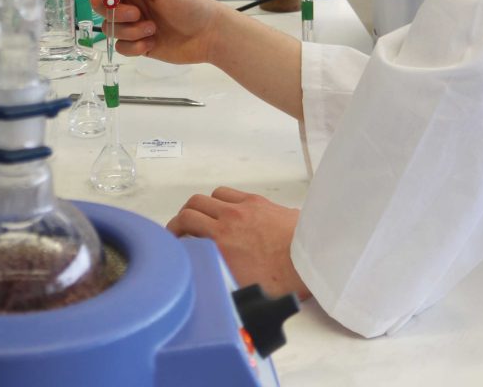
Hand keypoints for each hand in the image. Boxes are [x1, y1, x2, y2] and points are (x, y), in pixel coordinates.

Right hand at [87, 0, 225, 63]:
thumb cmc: (190, 4)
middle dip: (116, 13)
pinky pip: (121, 47)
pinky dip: (134, 46)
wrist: (209, 34)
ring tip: (153, 29)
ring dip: (130, 31)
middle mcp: (133, 3)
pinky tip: (152, 44)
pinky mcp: (139, 45)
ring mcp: (135, 25)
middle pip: (103, 8)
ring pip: (111, 29)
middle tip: (136, 14)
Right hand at [167, 186, 310, 299]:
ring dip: (204, 206)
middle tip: (183, 228)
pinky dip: (223, 200)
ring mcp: (244, 207)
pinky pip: (232, 193)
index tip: (172, 238)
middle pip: (194, 205)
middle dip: (184, 215)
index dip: (173, 228)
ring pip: (212, 196)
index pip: (185, 222)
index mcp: (221, 242)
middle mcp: (229, 219)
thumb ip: (221, 277)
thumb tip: (213, 281)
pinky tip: (229, 212)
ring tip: (206, 219)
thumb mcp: (242, 289)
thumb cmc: (282, 279)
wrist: (310, 259)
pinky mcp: (259, 202)